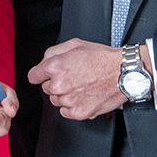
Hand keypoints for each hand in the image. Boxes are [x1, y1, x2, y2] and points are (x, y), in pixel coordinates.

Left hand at [27, 38, 147, 119]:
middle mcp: (59, 84)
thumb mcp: (74, 44)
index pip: (33, 76)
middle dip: (56, 83)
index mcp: (55, 66)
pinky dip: (72, 106)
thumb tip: (43, 62)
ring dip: (64, 95)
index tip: (45, 75)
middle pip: (46, 88)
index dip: (41, 74)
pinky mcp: (78, 112)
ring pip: (56, 100)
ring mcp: (69, 100)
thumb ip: (53, 53)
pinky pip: (65, 111)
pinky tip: (83, 96)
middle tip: (73, 77)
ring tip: (81, 86)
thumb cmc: (102, 58)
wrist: (123, 73)